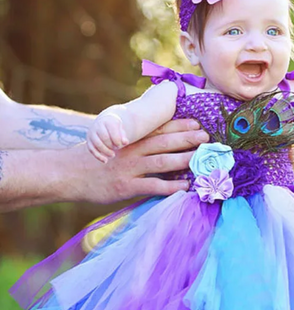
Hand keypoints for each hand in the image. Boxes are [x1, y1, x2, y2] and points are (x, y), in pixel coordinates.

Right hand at [77, 119, 209, 202]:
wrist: (69, 174)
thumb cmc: (97, 158)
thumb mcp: (114, 142)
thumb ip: (136, 140)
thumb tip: (162, 139)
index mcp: (130, 138)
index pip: (158, 128)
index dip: (179, 125)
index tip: (197, 123)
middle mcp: (132, 150)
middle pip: (164, 142)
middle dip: (186, 139)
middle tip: (206, 138)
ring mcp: (129, 168)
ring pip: (161, 162)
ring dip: (183, 159)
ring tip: (201, 160)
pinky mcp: (125, 186)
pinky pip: (152, 186)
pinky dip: (170, 186)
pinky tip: (185, 186)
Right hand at [87, 113, 128, 162]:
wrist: (104, 123)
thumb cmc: (115, 128)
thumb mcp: (121, 130)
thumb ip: (123, 136)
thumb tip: (125, 142)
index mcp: (107, 121)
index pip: (112, 130)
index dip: (117, 139)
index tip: (120, 145)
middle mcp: (98, 125)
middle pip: (104, 137)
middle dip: (112, 145)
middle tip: (117, 148)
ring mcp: (92, 133)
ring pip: (97, 143)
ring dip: (105, 151)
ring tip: (113, 155)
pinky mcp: (88, 140)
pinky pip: (91, 149)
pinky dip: (98, 156)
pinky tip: (105, 161)